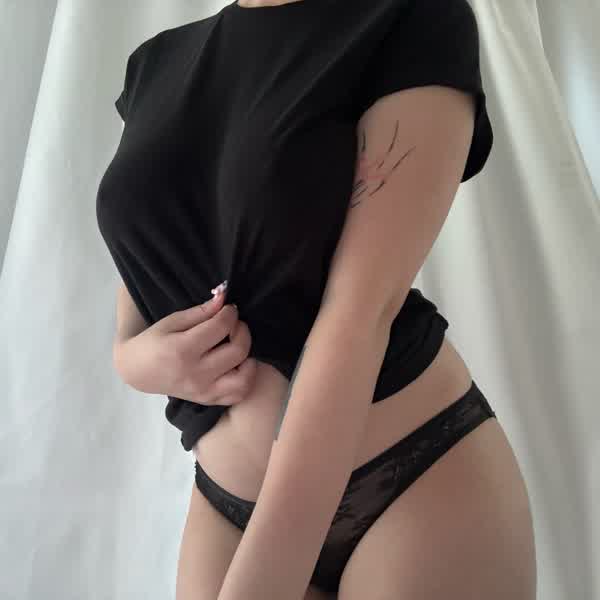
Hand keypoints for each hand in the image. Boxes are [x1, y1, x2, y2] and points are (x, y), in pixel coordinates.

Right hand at [113, 289, 256, 404]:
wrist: (138, 371)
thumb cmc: (153, 342)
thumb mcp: (172, 321)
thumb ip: (200, 312)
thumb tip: (223, 298)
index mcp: (183, 350)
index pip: (220, 327)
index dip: (230, 313)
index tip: (229, 308)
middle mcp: (196, 374)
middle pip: (237, 351)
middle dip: (242, 331)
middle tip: (235, 324)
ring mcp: (203, 391)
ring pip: (244, 378)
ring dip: (249, 358)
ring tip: (238, 347)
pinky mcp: (207, 400)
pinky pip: (238, 394)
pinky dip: (246, 379)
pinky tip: (237, 365)